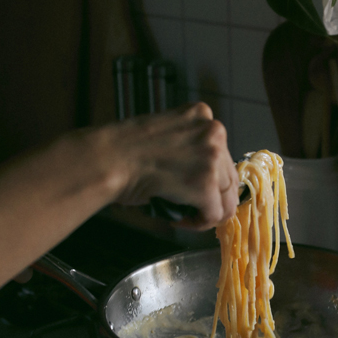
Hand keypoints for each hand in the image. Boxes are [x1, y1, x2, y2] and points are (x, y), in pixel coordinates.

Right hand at [88, 102, 239, 229]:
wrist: (108, 159)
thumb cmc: (125, 150)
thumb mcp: (167, 134)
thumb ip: (190, 147)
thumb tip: (205, 176)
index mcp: (203, 114)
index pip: (222, 155)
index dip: (209, 178)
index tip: (191, 189)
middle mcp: (214, 132)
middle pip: (229, 178)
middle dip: (211, 198)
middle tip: (188, 207)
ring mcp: (213, 158)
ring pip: (226, 199)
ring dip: (205, 212)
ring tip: (182, 214)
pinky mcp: (206, 185)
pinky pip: (214, 215)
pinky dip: (198, 223)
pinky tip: (179, 219)